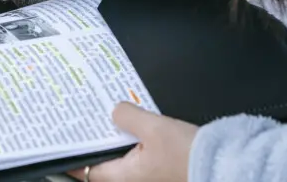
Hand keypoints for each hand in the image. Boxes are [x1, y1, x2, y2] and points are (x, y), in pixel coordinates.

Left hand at [70, 104, 197, 181]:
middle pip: (101, 163)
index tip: (63, 139)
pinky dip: (132, 142)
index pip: (85, 170)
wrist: (223, 166)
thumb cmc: (189, 156)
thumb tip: (115, 111)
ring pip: (120, 159)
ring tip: (108, 118)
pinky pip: (137, 157)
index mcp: (122, 178)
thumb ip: (129, 117)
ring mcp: (146, 178)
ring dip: (114, 140)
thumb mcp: (154, 128)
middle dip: (94, 142)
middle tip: (86, 120)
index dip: (73, 154)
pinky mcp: (160, 172)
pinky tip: (134, 125)